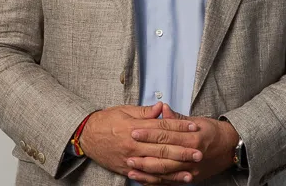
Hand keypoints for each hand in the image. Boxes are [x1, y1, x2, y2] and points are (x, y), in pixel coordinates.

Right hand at [79, 102, 201, 179]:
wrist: (86, 135)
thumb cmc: (106, 120)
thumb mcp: (125, 110)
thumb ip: (145, 112)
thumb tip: (162, 107)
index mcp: (135, 127)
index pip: (162, 127)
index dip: (179, 127)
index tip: (193, 127)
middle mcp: (134, 145)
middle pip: (163, 148)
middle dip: (182, 150)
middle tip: (199, 152)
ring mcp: (131, 159)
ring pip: (157, 165)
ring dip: (175, 168)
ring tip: (191, 169)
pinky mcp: (127, 169)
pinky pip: (147, 177)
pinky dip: (161, 179)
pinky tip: (173, 180)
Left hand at [126, 103, 238, 183]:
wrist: (230, 148)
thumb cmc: (213, 131)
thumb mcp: (197, 120)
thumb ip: (177, 118)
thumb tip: (161, 109)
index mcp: (192, 136)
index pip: (166, 134)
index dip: (149, 133)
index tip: (135, 131)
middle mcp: (191, 154)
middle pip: (163, 154)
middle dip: (144, 153)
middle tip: (128, 151)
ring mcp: (191, 169)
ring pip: (165, 171)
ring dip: (147, 171)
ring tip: (131, 167)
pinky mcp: (190, 178)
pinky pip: (170, 182)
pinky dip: (156, 182)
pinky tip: (144, 180)